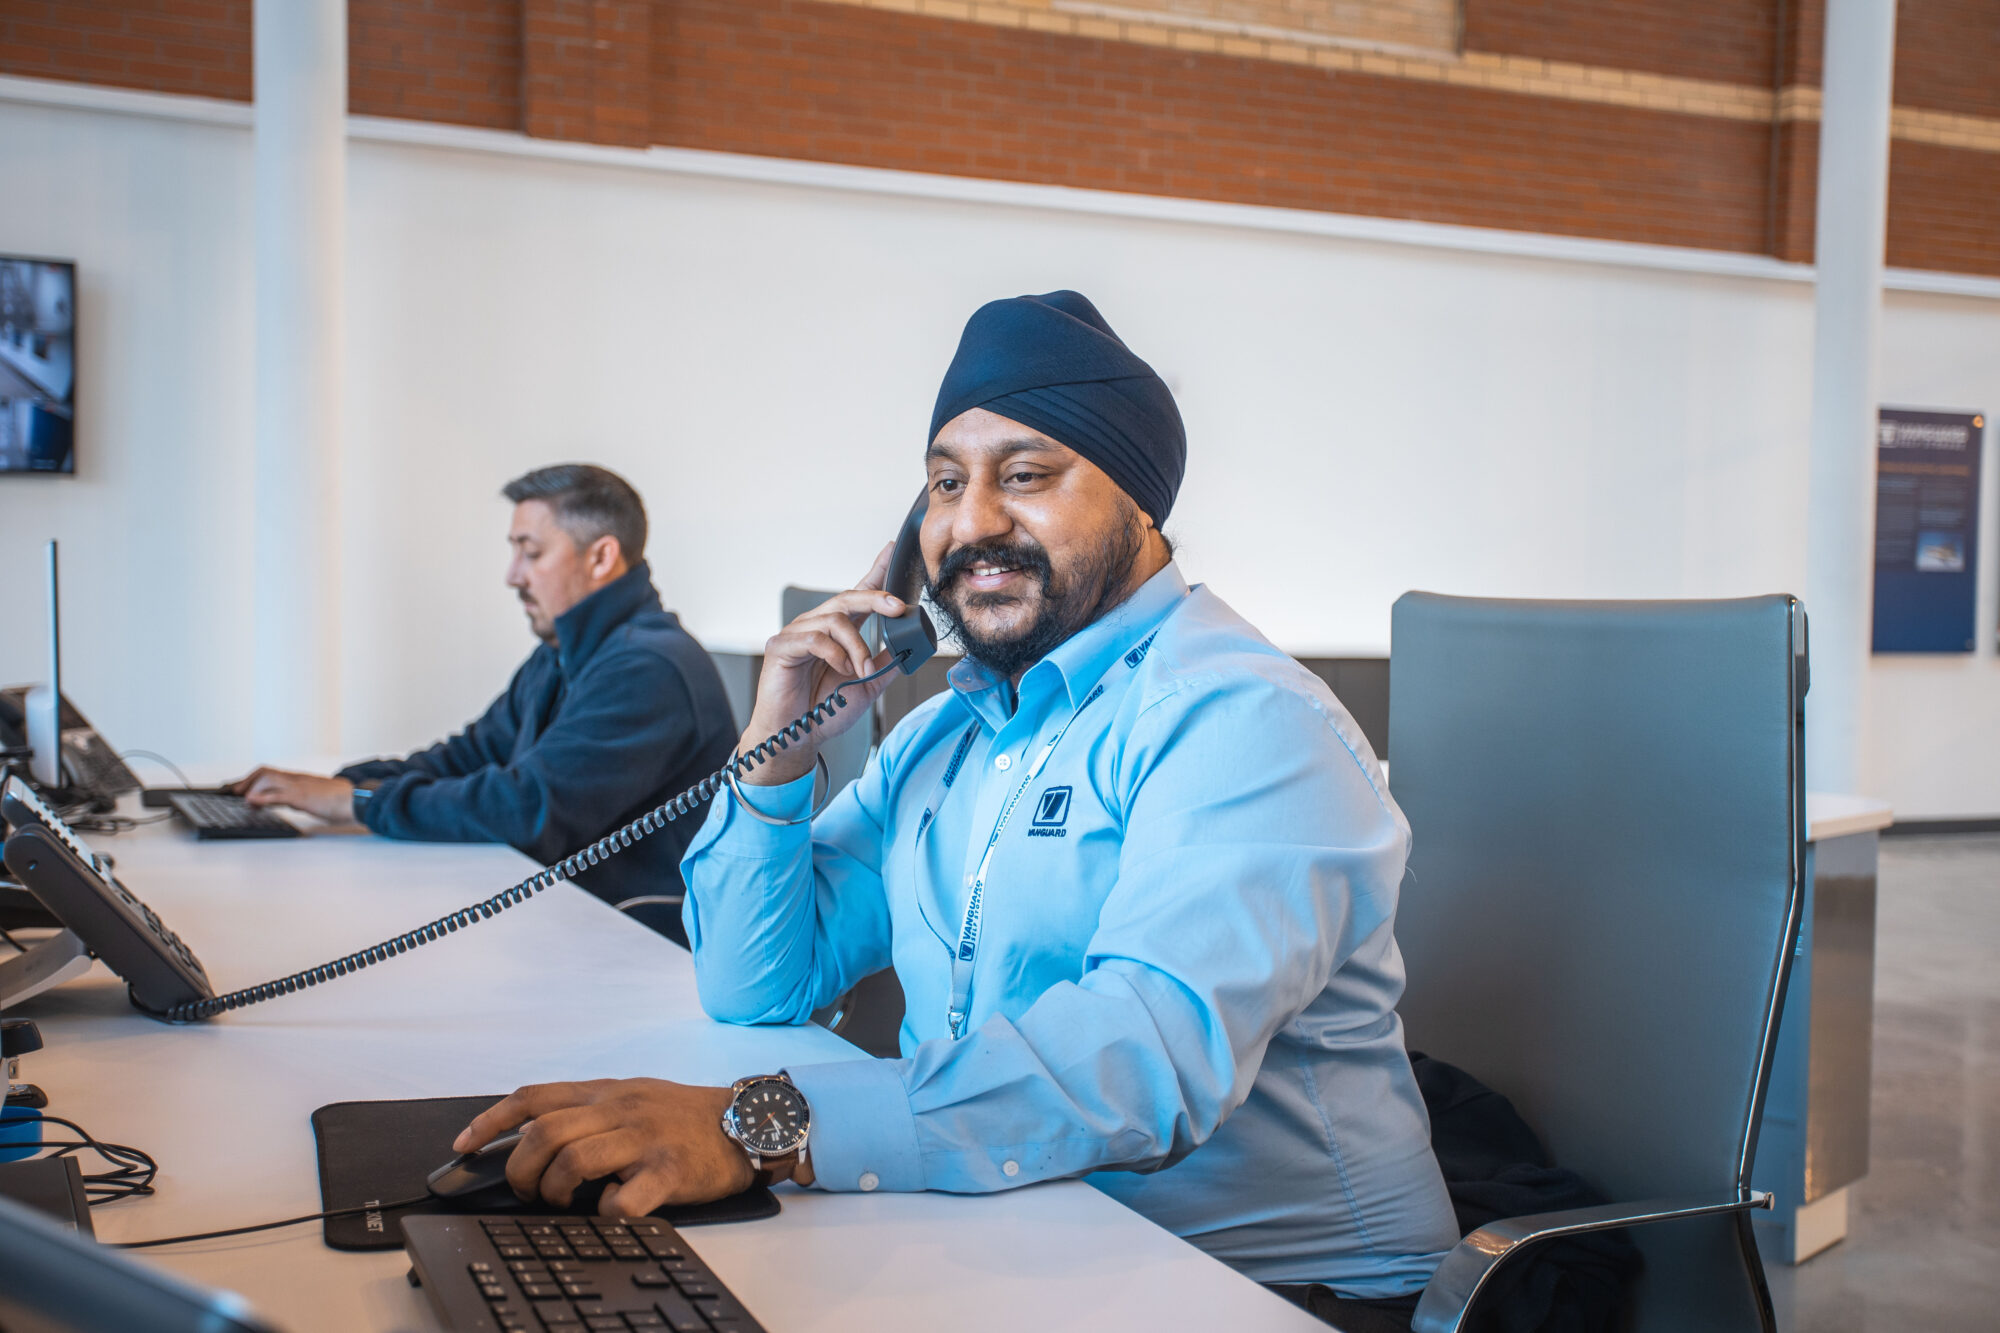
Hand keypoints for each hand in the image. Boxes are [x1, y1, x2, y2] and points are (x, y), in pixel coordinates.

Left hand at [233, 768, 356, 823]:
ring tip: (241, 798)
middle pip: (265, 771)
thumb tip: (286, 801)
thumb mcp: (315, 798)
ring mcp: (300, 786)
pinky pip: (279, 794)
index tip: (238, 788)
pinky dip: (262, 797)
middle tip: (236, 793)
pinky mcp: (303, 796)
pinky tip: (252, 802)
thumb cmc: (342, 801)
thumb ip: (298, 798)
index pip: (271, 773)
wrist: (359, 799)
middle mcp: (297, 779)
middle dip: (247, 781)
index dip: (252, 779)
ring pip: (268, 778)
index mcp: (300, 780)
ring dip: (251, 787)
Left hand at [453, 1078, 792, 1215]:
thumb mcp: (633, 1098)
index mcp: (606, 1091)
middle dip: (520, 1169)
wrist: (751, 1121)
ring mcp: (644, 1138)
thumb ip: (589, 1111)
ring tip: (563, 1202)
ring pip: (574, 1160)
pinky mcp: (669, 1170)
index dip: (490, 1121)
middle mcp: (620, 1108)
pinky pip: (623, 1198)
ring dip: (556, 1189)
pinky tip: (612, 1211)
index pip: (534, 1097)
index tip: (463, 1146)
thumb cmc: (686, 1117)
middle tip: (527, 1191)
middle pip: (545, 1132)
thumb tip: (533, 1137)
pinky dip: (606, 1212)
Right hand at [738, 542, 905, 786]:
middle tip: (899, 607)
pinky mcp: (781, 647)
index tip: (892, 550)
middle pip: (847, 598)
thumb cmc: (823, 711)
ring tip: (862, 670)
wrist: (796, 738)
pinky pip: (814, 638)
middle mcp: (816, 626)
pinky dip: (834, 653)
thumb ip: (886, 662)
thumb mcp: (867, 685)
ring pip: (834, 619)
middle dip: (876, 598)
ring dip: (857, 646)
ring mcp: (796, 634)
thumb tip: (911, 645)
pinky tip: (842, 670)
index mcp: (837, 632)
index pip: (858, 594)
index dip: (875, 571)